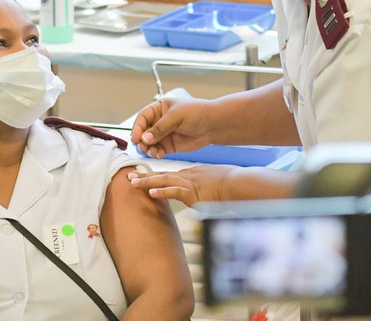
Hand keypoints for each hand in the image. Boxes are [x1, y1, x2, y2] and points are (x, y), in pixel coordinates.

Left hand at [128, 165, 299, 206]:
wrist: (240, 183)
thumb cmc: (233, 183)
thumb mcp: (216, 181)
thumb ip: (207, 188)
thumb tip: (205, 196)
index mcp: (193, 174)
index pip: (170, 174)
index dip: (155, 176)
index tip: (143, 176)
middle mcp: (189, 176)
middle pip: (162, 175)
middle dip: (145, 176)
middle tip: (129, 177)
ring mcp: (190, 184)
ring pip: (164, 181)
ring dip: (147, 182)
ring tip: (133, 184)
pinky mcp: (194, 193)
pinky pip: (174, 192)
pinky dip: (162, 192)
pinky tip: (151, 193)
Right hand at [130, 97, 213, 157]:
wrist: (213, 125)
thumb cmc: (196, 113)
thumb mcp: (176, 116)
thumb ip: (160, 128)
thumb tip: (144, 138)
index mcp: (159, 109)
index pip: (142, 118)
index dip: (137, 128)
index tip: (135, 138)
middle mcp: (159, 121)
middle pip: (143, 132)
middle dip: (141, 140)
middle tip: (142, 146)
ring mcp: (164, 134)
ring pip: (148, 143)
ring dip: (147, 148)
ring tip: (151, 152)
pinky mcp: (169, 145)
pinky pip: (157, 150)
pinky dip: (156, 153)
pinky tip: (159, 154)